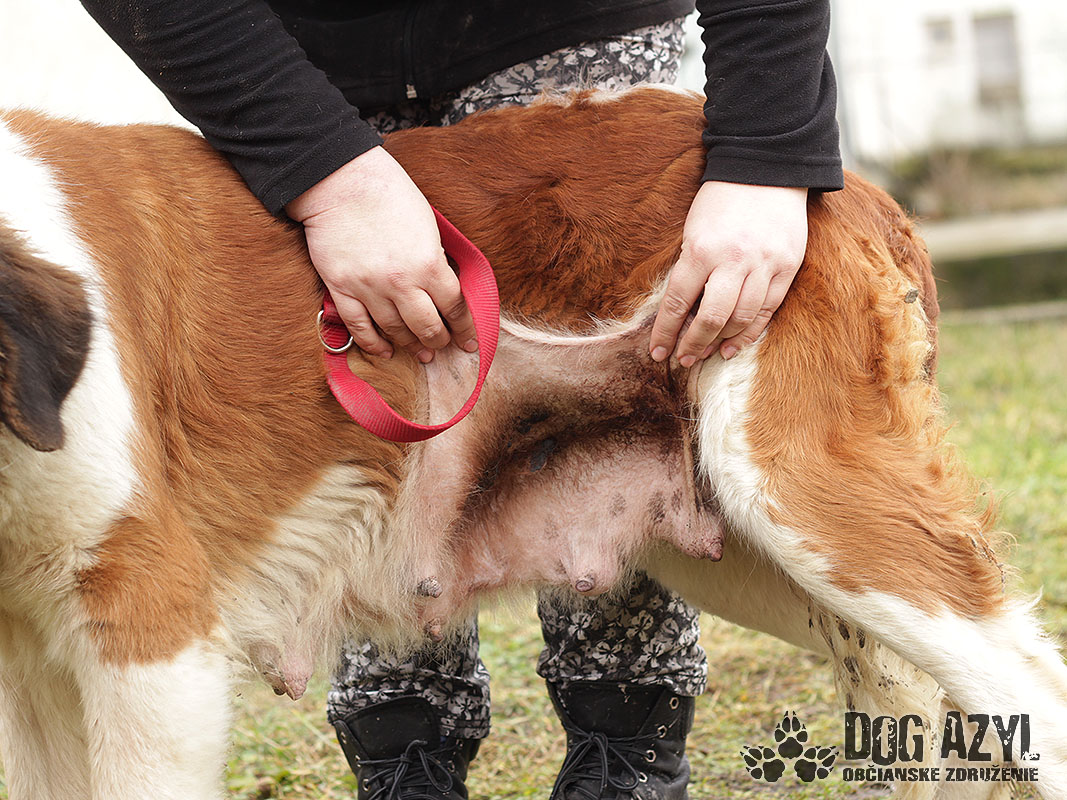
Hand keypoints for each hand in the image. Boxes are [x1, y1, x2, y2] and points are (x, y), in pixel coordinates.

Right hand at [286, 146, 476, 362]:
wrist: (341, 181)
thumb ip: (436, 260)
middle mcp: (401, 282)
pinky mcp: (341, 288)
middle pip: (427, 326)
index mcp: (428, 263)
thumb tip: (442, 288)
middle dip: (440, 341)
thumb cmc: (389, 195)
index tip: (469, 342)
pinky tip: (384, 351)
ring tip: (421, 353)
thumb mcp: (429, 226)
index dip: (465, 329)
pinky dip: (373, 343)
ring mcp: (369, 288)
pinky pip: (359, 326)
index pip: (454, 307)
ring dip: (411, 345)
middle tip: (444, 347)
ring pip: (395, 331)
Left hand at [649, 181, 808, 365]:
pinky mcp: (788, 267)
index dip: (666, 332)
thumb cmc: (721, 201)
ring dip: (721, 341)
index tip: (657, 352)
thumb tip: (680, 314)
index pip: (678, 302)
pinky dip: (749, 332)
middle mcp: (734, 260)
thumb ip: (689, 269)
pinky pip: (768, 310)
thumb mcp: (693, 230)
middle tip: (683, 359)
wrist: (767, 169)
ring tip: (707, 353)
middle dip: (693, 343)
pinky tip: (733, 345)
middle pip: (711, 317)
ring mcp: (764, 265)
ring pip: (741, 318)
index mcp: (701, 249)